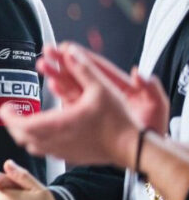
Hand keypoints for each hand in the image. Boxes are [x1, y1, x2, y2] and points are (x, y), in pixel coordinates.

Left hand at [2, 42, 152, 167]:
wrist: (132, 148)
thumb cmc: (118, 120)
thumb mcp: (101, 88)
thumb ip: (82, 69)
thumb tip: (70, 51)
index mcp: (58, 124)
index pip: (21, 124)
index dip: (8, 116)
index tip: (4, 107)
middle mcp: (56, 141)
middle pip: (21, 136)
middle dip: (12, 123)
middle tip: (11, 111)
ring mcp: (62, 152)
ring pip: (32, 145)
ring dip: (24, 133)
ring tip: (24, 119)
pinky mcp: (70, 157)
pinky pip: (45, 151)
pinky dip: (37, 141)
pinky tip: (44, 130)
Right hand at [41, 45, 168, 134]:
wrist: (141, 151)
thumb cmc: (150, 130)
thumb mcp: (156, 107)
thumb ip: (151, 90)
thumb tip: (139, 73)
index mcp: (119, 86)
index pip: (98, 66)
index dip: (82, 56)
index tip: (67, 47)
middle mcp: (103, 93)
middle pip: (81, 73)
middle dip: (63, 61)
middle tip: (48, 51)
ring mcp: (93, 104)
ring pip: (72, 86)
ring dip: (58, 74)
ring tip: (44, 64)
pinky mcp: (85, 116)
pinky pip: (70, 102)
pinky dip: (60, 93)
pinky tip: (51, 86)